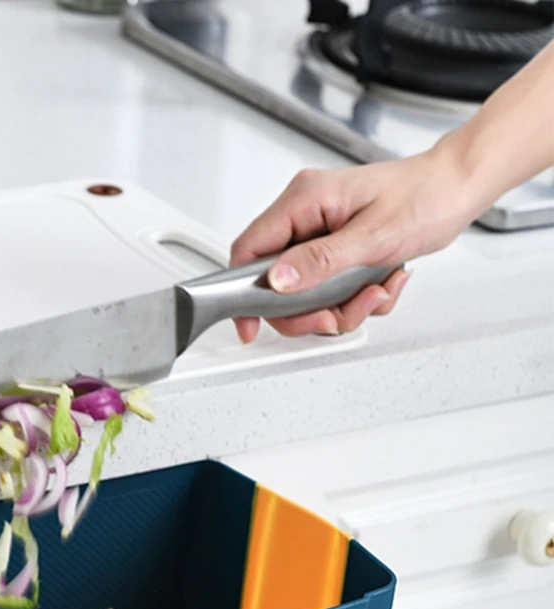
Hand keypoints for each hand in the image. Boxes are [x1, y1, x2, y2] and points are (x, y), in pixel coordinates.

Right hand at [229, 146, 481, 342]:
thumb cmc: (426, 197)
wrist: (458, 189)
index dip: (243, 293)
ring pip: (304, 293)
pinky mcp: (334, 249)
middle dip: (308, 309)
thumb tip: (276, 280)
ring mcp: (319, 233)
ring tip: (373, 292)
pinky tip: (379, 283)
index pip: (248, 250)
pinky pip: (327, 290)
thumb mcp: (372, 236)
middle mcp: (305, 215)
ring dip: (339, 306)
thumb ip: (319, 261)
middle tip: (336, 315)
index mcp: (303, 200)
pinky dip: (353, 299)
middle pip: (275, 283)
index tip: (250, 325)